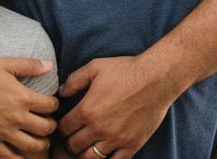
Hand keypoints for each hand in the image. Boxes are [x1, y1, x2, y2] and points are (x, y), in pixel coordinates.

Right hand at [0, 57, 58, 158]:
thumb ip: (29, 65)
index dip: (54, 104)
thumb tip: (49, 65)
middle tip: (48, 123)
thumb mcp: (4, 64)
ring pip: (32, 145)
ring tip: (41, 141)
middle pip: (45, 128)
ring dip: (41, 144)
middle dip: (51, 126)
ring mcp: (3, 131)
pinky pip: (9, 157)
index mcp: (21, 97)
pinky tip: (23, 157)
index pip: (50, 105)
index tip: (51, 104)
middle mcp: (16, 117)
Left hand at [58, 56, 175, 158]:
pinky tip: (105, 152)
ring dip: (85, 153)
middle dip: (70, 142)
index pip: (64, 129)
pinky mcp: (132, 145)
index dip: (61, 128)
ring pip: (90, 158)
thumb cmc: (125, 70)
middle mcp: (99, 128)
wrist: (156, 78)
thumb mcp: (95, 67)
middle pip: (74, 146)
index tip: (65, 125)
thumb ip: (74, 80)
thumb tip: (60, 93)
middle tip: (73, 137)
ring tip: (87, 145)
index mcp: (87, 110)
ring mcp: (116, 139)